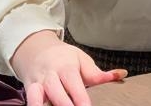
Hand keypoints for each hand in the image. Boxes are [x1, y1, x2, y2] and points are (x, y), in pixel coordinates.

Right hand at [10, 30, 126, 105]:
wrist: (37, 50)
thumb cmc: (64, 58)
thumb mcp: (81, 60)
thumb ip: (98, 72)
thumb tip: (122, 74)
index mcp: (67, 66)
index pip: (74, 83)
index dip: (80, 97)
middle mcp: (51, 74)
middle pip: (56, 92)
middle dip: (64, 105)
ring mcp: (38, 83)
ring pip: (38, 96)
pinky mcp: (29, 90)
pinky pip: (29, 100)